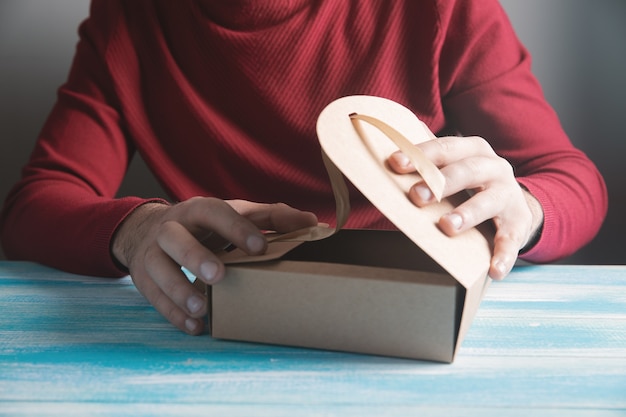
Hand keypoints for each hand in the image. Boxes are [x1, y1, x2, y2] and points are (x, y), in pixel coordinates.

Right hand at [111, 197, 317, 334]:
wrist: (150, 229)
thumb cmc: (206, 224)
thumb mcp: (236, 213)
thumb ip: (272, 217)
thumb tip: (313, 222)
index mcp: (198, 209)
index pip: (215, 213)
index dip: (237, 229)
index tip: (260, 247)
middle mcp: (171, 228)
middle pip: (176, 238)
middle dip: (195, 256)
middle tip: (218, 276)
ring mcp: (152, 253)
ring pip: (158, 269)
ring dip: (179, 290)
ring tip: (202, 308)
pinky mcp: (144, 277)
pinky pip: (153, 296)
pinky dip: (173, 314)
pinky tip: (194, 326)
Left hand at [388, 135, 543, 279]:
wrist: (514, 204)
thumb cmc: (471, 184)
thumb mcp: (454, 168)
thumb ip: (428, 166)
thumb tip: (389, 164)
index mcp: (474, 150)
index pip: (446, 148)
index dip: (422, 155)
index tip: (396, 163)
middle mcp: (494, 168)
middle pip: (467, 171)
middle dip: (441, 182)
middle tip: (416, 196)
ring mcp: (508, 195)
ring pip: (488, 202)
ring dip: (467, 214)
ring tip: (447, 226)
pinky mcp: (519, 222)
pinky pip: (512, 239)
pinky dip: (504, 255)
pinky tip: (494, 270)